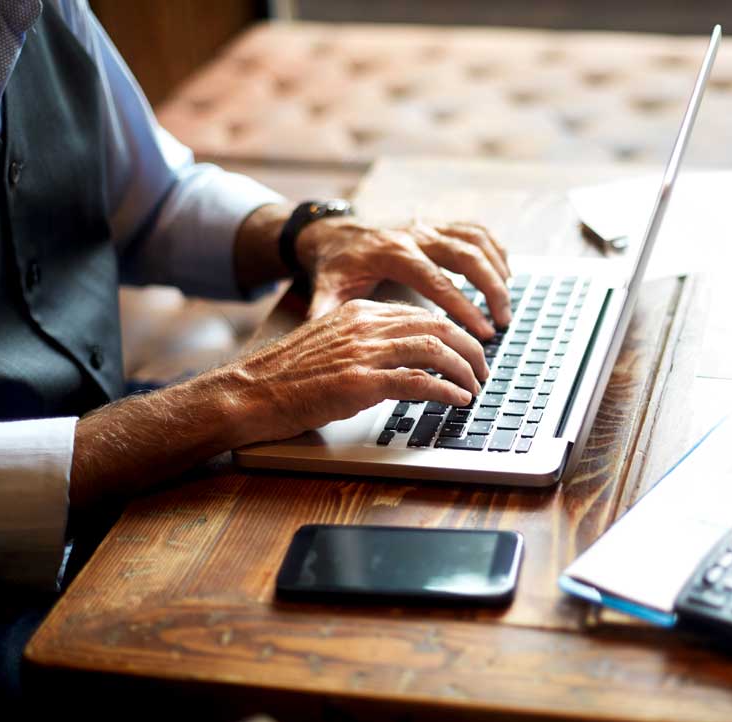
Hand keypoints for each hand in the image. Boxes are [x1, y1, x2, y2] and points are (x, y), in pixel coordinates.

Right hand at [225, 299, 487, 443]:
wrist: (248, 392)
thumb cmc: (284, 376)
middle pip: (438, 326)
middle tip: (483, 370)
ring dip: (464, 370)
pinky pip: (419, 381)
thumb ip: (365, 343)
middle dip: (469, 348)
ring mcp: (364, 352)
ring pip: (435, 350)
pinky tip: (457, 400)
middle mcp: (366, 325)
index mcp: (359, 311)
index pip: (421, 314)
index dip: (452, 333)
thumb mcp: (331, 345)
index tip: (465, 350)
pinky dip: (446, 391)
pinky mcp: (361, 383)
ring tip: (476, 387)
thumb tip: (402, 359)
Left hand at [298, 219, 511, 338]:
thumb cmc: (335, 267)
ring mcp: (429, 227)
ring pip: (476, 241)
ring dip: (498, 271)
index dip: (462, 305)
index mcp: (391, 252)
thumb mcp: (327, 290)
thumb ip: (328, 314)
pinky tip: (506, 276)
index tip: (482, 331)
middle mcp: (414, 234)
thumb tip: (322, 339)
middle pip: (466, 255)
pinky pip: (477, 232)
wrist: (334, 234)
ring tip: (507, 305)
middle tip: (503, 321)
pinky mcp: (438, 226)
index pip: (435, 279)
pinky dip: (496, 251)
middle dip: (490, 288)